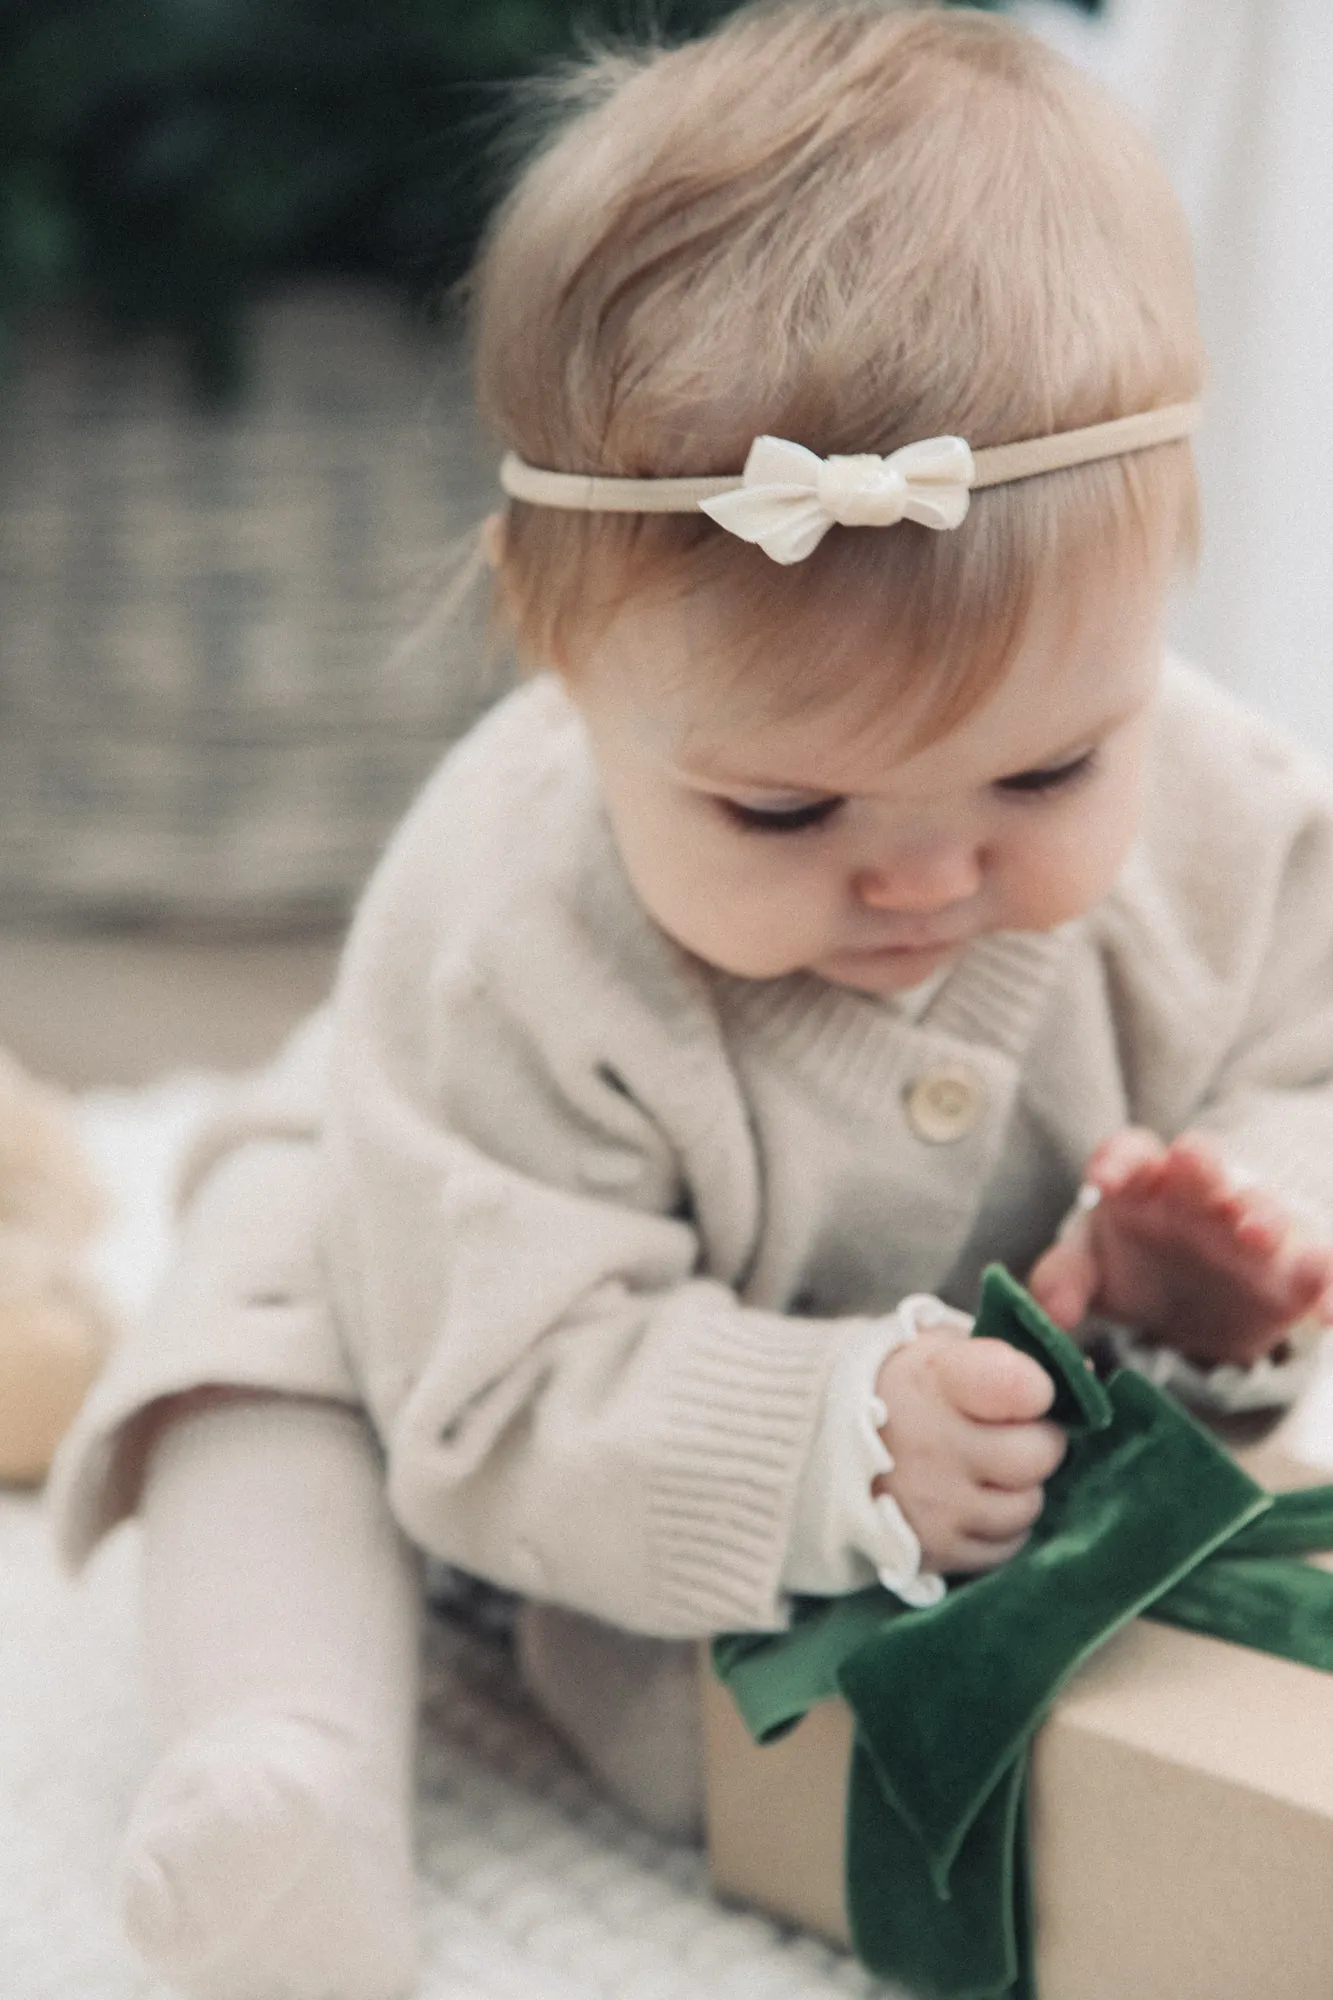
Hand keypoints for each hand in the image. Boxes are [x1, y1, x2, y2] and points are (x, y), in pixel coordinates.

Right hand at [874, 1332, 1066, 1575]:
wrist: (828, 1444)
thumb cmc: (913, 1388)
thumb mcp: (944, 1348)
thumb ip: (1011, 1352)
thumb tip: (1085, 1372)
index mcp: (938, 1378)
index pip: (1018, 1386)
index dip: (1040, 1388)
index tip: (1032, 1390)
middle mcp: (933, 1444)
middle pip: (1039, 1454)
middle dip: (1039, 1442)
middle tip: (1015, 1433)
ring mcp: (934, 1504)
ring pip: (1027, 1504)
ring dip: (1020, 1487)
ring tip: (987, 1468)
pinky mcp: (936, 1551)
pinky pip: (1006, 1546)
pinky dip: (1000, 1526)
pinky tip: (974, 1500)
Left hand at [1029, 1127, 1332, 1368]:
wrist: (1188, 1304)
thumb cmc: (1129, 1263)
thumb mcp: (1088, 1269)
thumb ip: (1062, 1281)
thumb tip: (1051, 1313)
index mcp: (1142, 1182)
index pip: (1130, 1151)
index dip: (1116, 1158)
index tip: (1102, 1180)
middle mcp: (1200, 1196)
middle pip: (1203, 1165)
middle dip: (1199, 1163)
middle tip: (1194, 1165)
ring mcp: (1252, 1230)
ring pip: (1266, 1209)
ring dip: (1264, 1214)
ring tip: (1257, 1233)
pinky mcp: (1292, 1275)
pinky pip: (1320, 1270)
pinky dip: (1327, 1286)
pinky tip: (1326, 1315)